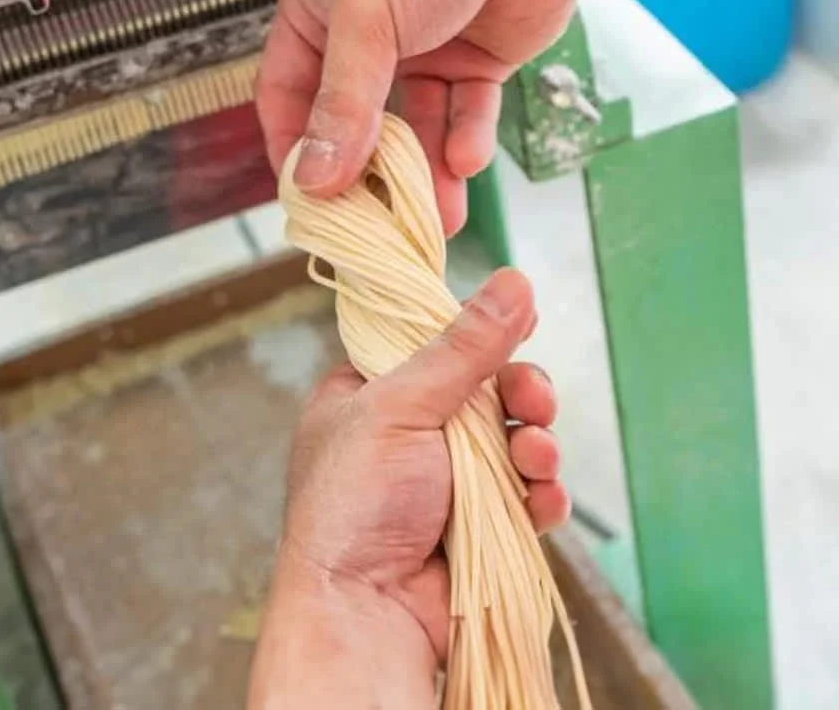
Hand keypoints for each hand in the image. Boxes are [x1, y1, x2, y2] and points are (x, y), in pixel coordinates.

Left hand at [248, 270, 567, 708]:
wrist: (362, 613)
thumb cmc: (354, 505)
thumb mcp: (401, 408)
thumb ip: (462, 348)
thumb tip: (514, 282)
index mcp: (371, 391)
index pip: (428, 336)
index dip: (472, 323)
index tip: (517, 309)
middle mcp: (409, 430)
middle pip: (486, 388)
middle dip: (521, 391)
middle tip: (534, 399)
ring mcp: (445, 478)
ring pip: (514, 438)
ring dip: (537, 443)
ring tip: (537, 455)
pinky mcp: (479, 522)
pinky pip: (525, 493)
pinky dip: (541, 492)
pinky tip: (541, 499)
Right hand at [255, 0, 584, 234]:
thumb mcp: (367, 20)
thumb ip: (342, 104)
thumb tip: (315, 177)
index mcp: (318, 12)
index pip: (286, 93)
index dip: (292, 146)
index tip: (305, 198)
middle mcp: (365, 36)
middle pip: (352, 122)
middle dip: (363, 173)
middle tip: (371, 222)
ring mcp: (421, 50)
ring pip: (411, 128)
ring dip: (421, 173)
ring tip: (431, 218)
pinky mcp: (473, 60)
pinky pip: (462, 114)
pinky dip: (464, 141)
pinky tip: (465, 161)